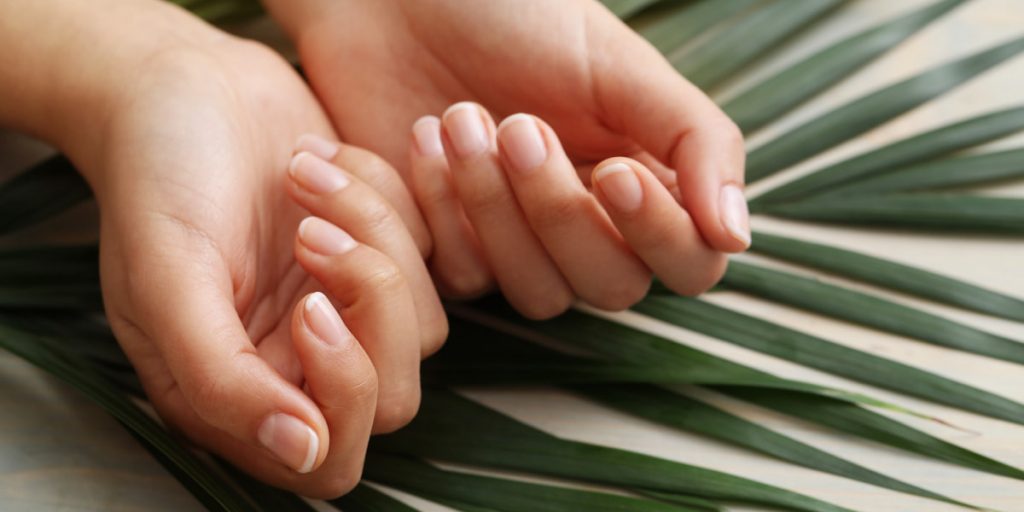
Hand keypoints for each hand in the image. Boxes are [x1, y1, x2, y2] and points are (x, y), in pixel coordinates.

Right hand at [51, 4, 444, 496]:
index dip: (342, 392)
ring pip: (426, 321)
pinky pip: (435, 252)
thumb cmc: (160, 179)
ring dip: (373, 233)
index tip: (309, 306)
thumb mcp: (168, 280)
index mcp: (237, 395)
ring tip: (302, 172)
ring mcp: (349, 311)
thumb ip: (222, 379)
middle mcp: (300, 365)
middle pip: (394, 396)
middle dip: (370, 307)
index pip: (331, 461)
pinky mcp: (385, 257)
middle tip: (310, 233)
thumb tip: (302, 452)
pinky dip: (389, 197)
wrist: (182, 84)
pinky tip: (324, 158)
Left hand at [265, 0, 747, 315]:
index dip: (657, 235)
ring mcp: (520, 246)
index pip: (689, 264)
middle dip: (560, 212)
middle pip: (610, 287)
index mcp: (645, 181)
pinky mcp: (455, 250)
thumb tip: (736, 236)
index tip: (613, 172)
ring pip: (538, 293)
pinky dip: (443, 209)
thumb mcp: (620, 63)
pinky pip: (467, 277)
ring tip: (459, 118)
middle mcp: (590, 227)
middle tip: (518, 125)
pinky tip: (423, 137)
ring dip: (496, 208)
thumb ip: (695, 141)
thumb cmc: (517, 17)